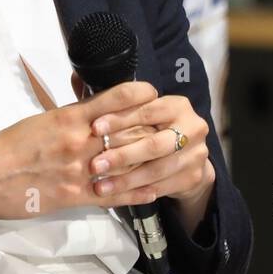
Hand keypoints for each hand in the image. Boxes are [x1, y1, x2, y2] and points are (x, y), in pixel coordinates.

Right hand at [0, 80, 161, 219]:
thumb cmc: (7, 146)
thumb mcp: (40, 120)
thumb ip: (69, 116)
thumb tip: (92, 109)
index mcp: (68, 118)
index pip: (114, 99)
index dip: (139, 94)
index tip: (153, 93)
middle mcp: (79, 141)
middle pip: (129, 131)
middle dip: (151, 129)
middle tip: (170, 126)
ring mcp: (79, 171)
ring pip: (126, 163)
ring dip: (150, 161)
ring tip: (170, 157)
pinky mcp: (74, 196)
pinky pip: (114, 195)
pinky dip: (137, 192)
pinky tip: (153, 190)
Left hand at [71, 71, 214, 208]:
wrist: (188, 156)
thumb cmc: (155, 129)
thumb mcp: (141, 112)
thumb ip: (115, 102)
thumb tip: (76, 78)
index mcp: (177, 105)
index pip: (147, 109)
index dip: (120, 118)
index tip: (94, 128)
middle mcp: (192, 127)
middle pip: (154, 143)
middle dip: (122, 155)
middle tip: (95, 164)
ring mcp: (196, 154)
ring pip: (157, 170)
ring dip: (126, 180)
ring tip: (101, 185)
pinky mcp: (193, 177)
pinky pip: (161, 188)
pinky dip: (137, 192)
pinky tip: (117, 196)